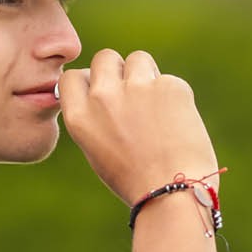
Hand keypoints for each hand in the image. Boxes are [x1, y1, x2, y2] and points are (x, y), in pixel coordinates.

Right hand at [58, 49, 218, 205]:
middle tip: (133, 96)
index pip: (73, 76)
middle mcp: (104, 96)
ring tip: (157, 108)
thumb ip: (96, 117)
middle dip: (118, 71)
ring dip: (146, 76)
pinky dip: (174, 97)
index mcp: (80, 116)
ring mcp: (137, 87)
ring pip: (139, 59)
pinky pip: (169, 80)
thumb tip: (104, 91)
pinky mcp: (170, 85)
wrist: (174, 193)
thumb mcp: (99, 152)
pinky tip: (178, 124)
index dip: (89, 81)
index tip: (102, 93)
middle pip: (105, 57)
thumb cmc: (137, 181)